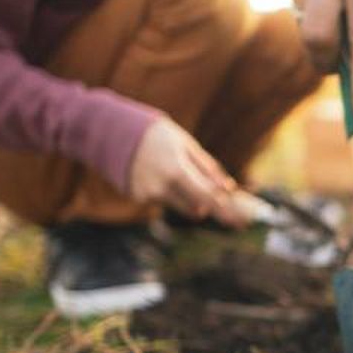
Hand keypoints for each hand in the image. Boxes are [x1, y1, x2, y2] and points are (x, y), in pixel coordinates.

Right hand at [127, 117, 246, 227]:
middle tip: (231, 213)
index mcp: (176, 170)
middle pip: (196, 208)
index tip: (240, 221)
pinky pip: (164, 200)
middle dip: (211, 207)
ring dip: (190, 198)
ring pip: (181, 206)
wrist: (113, 131)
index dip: (224, 209)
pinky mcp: (138, 197)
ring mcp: (147, 194)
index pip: (206, 196)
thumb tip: (227, 188)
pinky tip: (157, 172)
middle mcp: (161, 186)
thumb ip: (207, 168)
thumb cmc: (158, 135)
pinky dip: (169, 191)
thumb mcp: (186, 144)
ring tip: (178, 173)